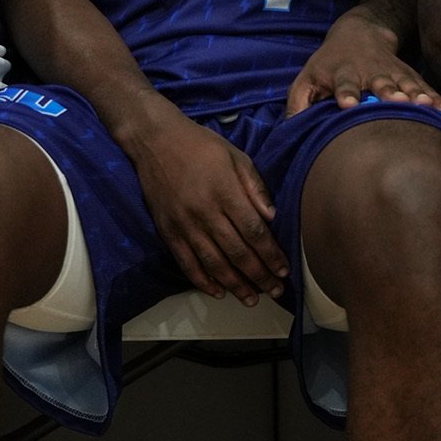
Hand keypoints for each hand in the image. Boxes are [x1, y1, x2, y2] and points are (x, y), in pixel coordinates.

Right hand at [126, 108, 288, 306]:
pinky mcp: (168, 232)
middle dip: (260, 276)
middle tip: (276, 291)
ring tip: (252, 299)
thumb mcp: (236, 156)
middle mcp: (206, 213)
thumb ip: (255, 187)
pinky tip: (218, 292)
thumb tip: (273, 218)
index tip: (284, 270)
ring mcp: (185, 225)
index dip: (271, 254)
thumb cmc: (202, 145)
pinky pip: (186, 263)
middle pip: (238, 253)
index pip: (254, 231)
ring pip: (214, 264)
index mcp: (226, 192)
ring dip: (236, 286)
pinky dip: (203, 281)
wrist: (155, 141)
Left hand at [286, 14, 440, 115]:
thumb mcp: (306, 79)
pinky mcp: (408, 76)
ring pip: (405, 84)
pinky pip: (423, 87)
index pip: (343, 84)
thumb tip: (288, 132)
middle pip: (379, 82)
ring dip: (414, 95)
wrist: (359, 32)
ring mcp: (391, 73)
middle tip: (395, 100)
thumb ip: (297, 104)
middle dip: (387, 91)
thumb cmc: (328, 64)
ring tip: (425, 107)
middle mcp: (369, 73)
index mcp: (342, 74)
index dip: (346, 93)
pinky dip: (434, 98)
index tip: (347, 104)